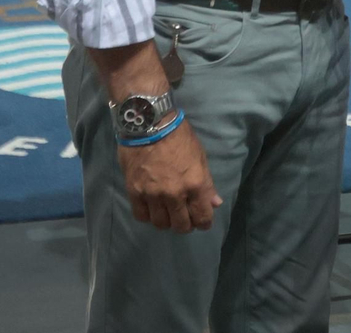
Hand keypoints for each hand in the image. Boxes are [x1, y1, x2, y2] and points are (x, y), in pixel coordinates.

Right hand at [117, 117, 222, 232]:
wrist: (149, 125)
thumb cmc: (179, 137)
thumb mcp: (200, 157)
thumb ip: (207, 184)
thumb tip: (215, 203)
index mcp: (195, 184)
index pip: (202, 217)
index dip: (204, 223)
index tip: (202, 221)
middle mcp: (174, 194)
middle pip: (181, 226)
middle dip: (186, 224)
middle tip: (185, 217)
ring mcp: (152, 195)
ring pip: (160, 224)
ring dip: (166, 221)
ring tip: (168, 212)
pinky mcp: (134, 193)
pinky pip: (142, 216)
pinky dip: (148, 216)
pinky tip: (152, 208)